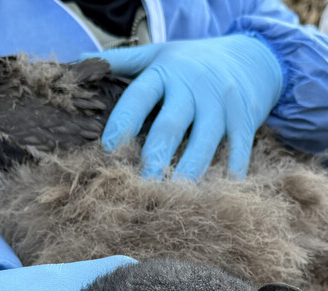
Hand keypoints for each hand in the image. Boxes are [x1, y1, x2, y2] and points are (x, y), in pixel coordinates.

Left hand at [84, 34, 282, 180]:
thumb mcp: (158, 54)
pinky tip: (216, 197)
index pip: (138, 98)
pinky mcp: (245, 121)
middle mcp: (193, 87)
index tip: (107, 152)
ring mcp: (221, 105)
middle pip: (169, 127)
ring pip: (203, 144)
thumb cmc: (193, 61)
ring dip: (187, 173)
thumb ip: (122, 61)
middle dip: (153, 159)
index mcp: (165, 72)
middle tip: (138, 188)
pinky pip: (238, 152)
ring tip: (172, 200)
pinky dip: (229, 174)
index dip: (122, 124)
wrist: (251, 57)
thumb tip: (76, 60)